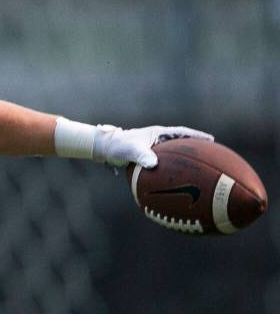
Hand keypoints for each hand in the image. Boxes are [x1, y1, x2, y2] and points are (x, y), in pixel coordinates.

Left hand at [93, 125, 213, 167]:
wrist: (104, 148)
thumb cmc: (117, 145)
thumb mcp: (131, 150)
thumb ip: (142, 156)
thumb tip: (154, 165)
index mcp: (158, 133)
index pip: (182, 132)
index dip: (197, 136)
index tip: (211, 140)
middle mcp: (157, 140)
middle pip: (180, 143)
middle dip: (194, 148)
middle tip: (210, 155)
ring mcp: (153, 148)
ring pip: (172, 154)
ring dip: (183, 160)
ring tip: (196, 169)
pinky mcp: (147, 157)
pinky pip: (163, 163)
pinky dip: (170, 169)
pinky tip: (174, 181)